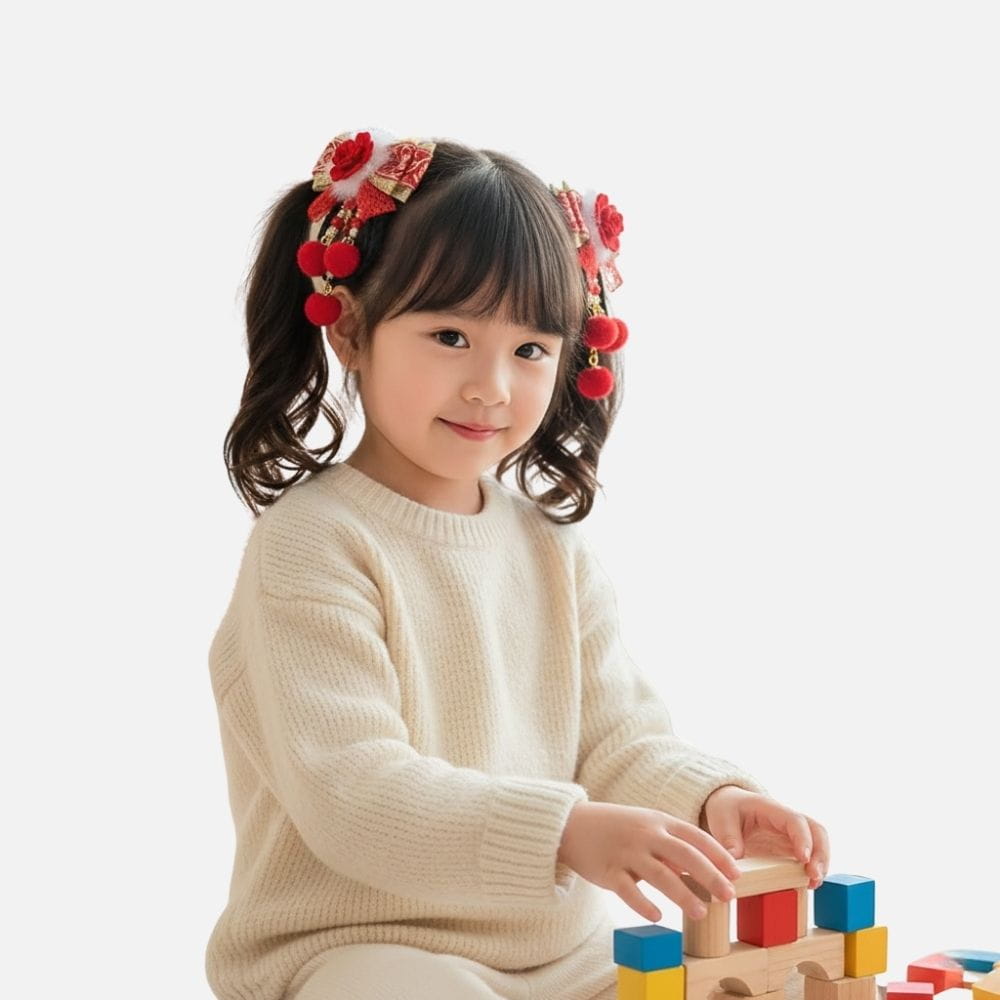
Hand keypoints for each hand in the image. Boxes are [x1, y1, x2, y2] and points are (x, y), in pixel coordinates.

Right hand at [557, 801, 742, 923]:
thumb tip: (702, 871)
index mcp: (658, 821)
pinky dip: (644, 904)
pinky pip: (628, 891)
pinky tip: (659, 916)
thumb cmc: (615, 827)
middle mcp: (645, 835)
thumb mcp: (645, 826)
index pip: (695, 836)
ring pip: (661, 875)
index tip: (737, 874)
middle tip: (729, 896)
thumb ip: (671, 845)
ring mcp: (626, 852)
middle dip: (710, 876)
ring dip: (684, 895)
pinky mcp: (607, 871)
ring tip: (702, 913)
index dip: (718, 855)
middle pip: (685, 855)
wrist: (571, 824)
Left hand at [699, 785, 829, 888]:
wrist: (729, 805)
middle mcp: (787, 821)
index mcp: (771, 809)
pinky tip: (806, 885)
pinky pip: (808, 857)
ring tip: (813, 884)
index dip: (802, 838)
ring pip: (818, 845)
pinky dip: (811, 870)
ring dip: (820, 864)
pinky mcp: (790, 849)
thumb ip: (728, 837)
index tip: (803, 858)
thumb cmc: (727, 808)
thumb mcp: (721, 818)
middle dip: (821, 853)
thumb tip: (735, 860)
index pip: (794, 820)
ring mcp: (791, 835)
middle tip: (814, 875)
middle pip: (816, 831)